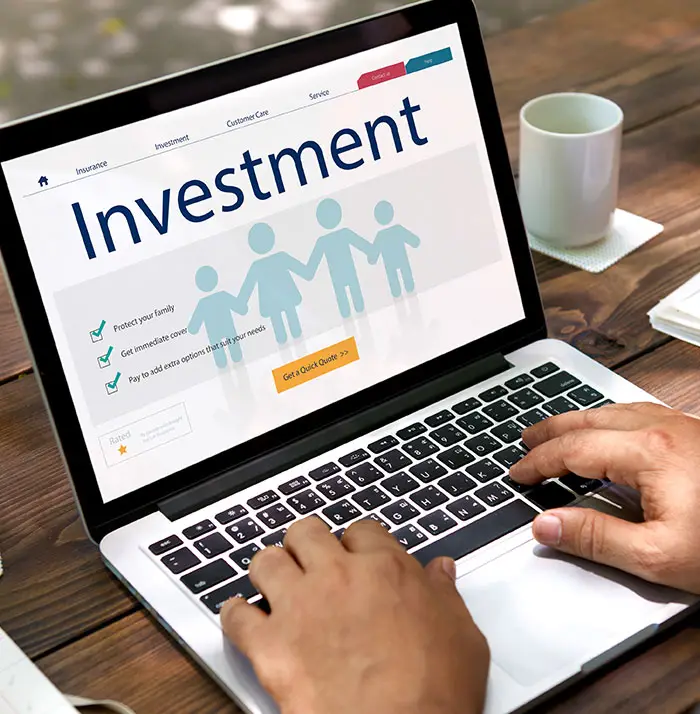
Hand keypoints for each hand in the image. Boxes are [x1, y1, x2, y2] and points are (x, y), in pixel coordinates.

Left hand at [221, 517, 489, 713]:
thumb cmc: (434, 693)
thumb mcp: (462, 636)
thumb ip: (445, 595)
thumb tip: (441, 572)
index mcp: (385, 569)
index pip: (361, 530)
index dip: (357, 542)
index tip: (356, 555)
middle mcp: (338, 577)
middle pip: (307, 532)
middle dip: (307, 544)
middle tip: (311, 563)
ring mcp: (301, 607)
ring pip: (267, 560)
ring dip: (270, 569)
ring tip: (274, 583)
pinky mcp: (272, 645)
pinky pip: (236, 615)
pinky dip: (235, 615)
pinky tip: (242, 618)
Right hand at [510, 402, 699, 593]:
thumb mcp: (658, 556)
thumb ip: (595, 538)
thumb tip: (545, 525)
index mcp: (647, 453)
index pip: (573, 449)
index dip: (539, 462)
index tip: (516, 474)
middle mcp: (661, 429)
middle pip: (588, 419)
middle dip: (550, 429)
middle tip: (524, 440)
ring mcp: (681, 426)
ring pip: (613, 410)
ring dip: (577, 419)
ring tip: (556, 430)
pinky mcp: (695, 432)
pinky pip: (637, 412)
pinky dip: (607, 418)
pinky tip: (608, 427)